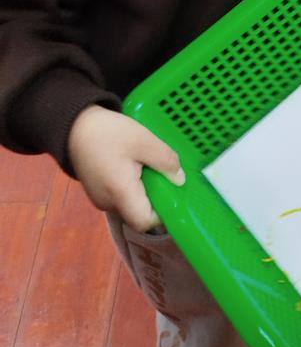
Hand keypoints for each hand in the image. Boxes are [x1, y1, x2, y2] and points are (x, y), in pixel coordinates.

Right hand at [68, 105, 184, 232]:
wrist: (75, 124)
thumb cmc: (110, 132)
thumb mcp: (144, 140)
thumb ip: (165, 161)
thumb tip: (180, 180)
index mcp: (120, 194)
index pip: (145, 222)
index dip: (163, 212)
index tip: (173, 191)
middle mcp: (108, 203)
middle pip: (138, 213)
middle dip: (154, 196)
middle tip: (162, 171)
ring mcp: (100, 198)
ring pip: (130, 203)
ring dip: (143, 188)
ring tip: (148, 164)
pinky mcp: (97, 190)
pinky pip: (120, 195)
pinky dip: (132, 184)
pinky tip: (135, 163)